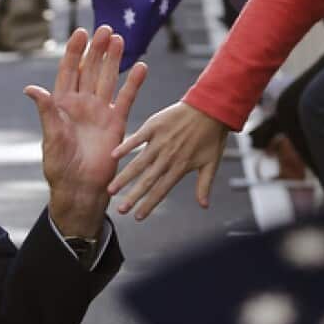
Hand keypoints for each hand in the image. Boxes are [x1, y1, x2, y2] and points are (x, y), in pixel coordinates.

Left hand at [26, 26, 146, 236]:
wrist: (80, 188)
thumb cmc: (59, 165)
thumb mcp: (51, 136)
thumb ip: (46, 111)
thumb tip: (31, 88)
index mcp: (62, 104)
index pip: (69, 71)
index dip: (74, 52)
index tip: (81, 32)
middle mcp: (82, 104)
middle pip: (90, 70)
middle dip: (97, 50)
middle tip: (105, 28)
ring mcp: (100, 112)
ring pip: (108, 79)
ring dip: (114, 60)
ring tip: (120, 39)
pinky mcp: (117, 123)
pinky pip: (126, 99)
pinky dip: (133, 84)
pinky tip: (141, 67)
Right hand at [107, 102, 228, 220]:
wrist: (212, 107)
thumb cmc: (212, 136)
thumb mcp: (212, 163)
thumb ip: (204, 185)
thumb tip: (204, 206)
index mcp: (180, 167)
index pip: (161, 191)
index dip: (148, 205)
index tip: (137, 217)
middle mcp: (167, 157)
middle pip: (146, 181)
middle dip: (132, 197)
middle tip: (120, 211)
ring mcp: (160, 141)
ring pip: (138, 163)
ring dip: (124, 178)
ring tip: (111, 189)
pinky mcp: (154, 126)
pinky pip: (137, 138)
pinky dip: (125, 146)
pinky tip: (113, 156)